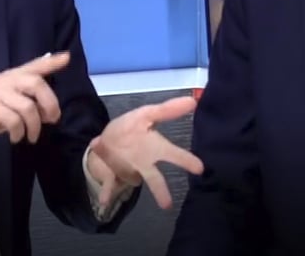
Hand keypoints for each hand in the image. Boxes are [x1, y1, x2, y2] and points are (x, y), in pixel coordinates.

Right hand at [0, 52, 68, 148]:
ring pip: (26, 105)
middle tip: (53, 119)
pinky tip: (17, 138)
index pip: (34, 66)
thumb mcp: (8, 105)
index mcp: (10, 77)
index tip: (66, 57)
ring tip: (32, 136)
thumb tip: (50, 112)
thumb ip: (27, 103)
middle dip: (50, 102)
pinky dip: (18, 131)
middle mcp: (4, 80)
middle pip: (36, 83)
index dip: (51, 62)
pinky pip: (11, 118)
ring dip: (34, 125)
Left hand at [87, 96, 203, 209]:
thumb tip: (192, 100)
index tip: (200, 169)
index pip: (173, 154)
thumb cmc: (131, 129)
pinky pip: (110, 185)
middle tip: (168, 204)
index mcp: (154, 148)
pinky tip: (104, 199)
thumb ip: (167, 109)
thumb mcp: (147, 114)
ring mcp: (128, 170)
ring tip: (121, 176)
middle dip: (160, 190)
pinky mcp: (111, 175)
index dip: (186, 160)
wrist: (107, 141)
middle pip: (154, 177)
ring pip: (132, 179)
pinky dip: (107, 192)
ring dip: (130, 181)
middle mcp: (144, 163)